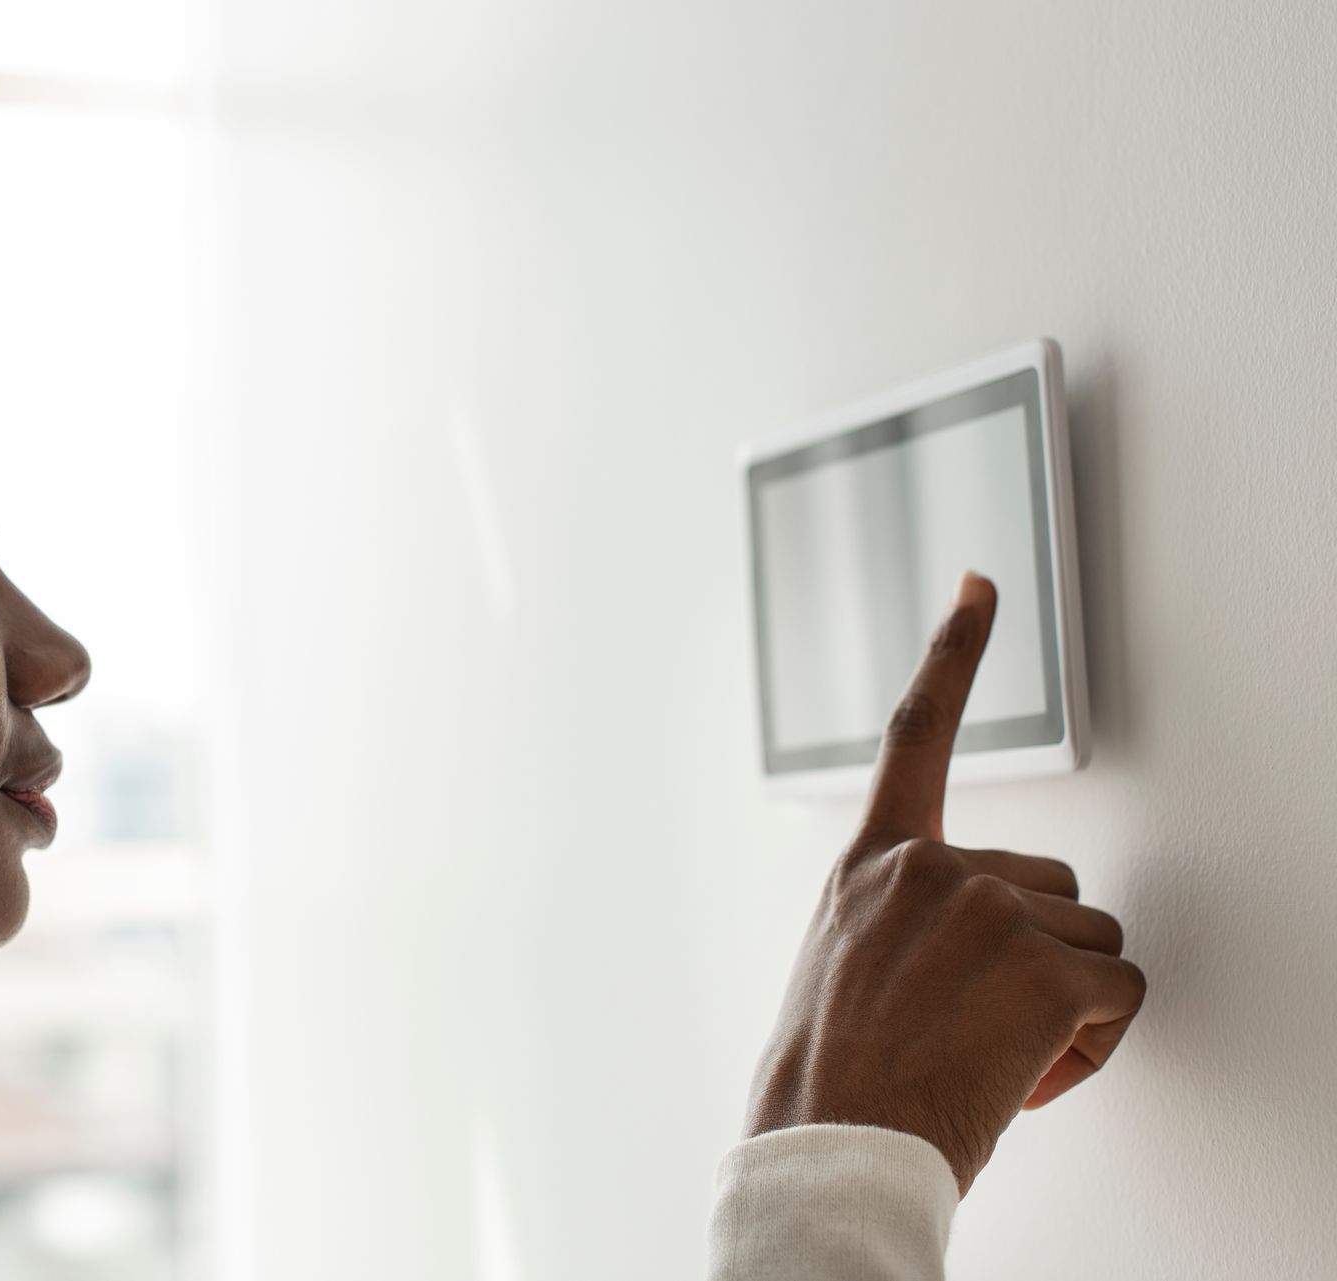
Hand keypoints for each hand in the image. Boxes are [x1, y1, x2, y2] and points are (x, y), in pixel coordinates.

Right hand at [742, 571, 1145, 1197]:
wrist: (830, 1147)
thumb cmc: (834, 1078)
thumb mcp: (846, 966)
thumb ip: (908, 918)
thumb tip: (986, 943)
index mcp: (871, 864)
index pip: (915, 733)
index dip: (954, 651)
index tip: (980, 583)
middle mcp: (928, 867)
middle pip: (1052, 883)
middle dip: (1040, 954)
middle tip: (977, 1025)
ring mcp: (988, 909)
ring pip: (1094, 939)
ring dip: (1069, 1001)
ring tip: (995, 1053)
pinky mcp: (1042, 965)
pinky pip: (1122, 994)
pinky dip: (1095, 1042)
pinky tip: (1030, 1071)